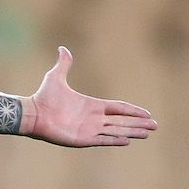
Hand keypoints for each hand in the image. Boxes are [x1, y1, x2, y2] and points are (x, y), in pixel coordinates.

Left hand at [22, 47, 156, 147]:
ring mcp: (89, 129)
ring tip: (147, 133)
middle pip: (122, 121)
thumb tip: (63, 48)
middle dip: (138, 123)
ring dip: (132, 132)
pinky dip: (115, 140)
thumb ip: (64, 64)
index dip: (132, 110)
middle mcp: (93, 118)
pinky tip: (128, 140)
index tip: (146, 113)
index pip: (118, 108)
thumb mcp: (55, 77)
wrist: (33, 114)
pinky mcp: (82, 139)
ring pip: (116, 131)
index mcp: (92, 105)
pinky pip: (103, 140)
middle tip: (155, 126)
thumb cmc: (44, 97)